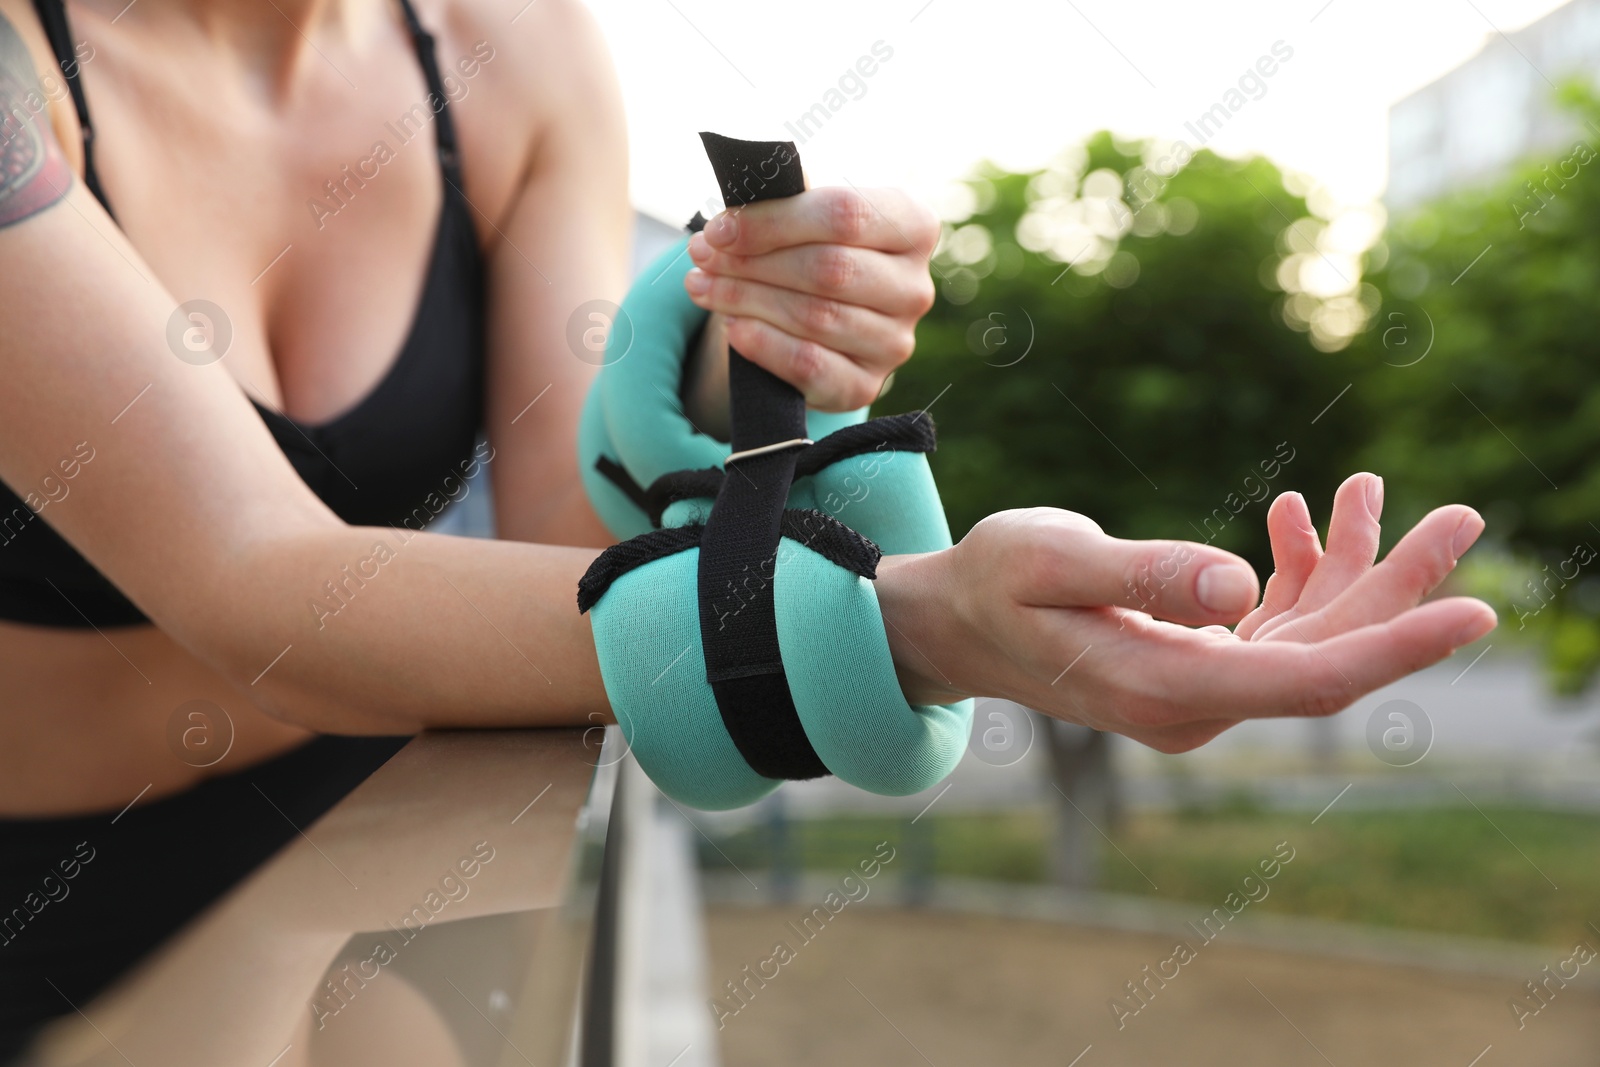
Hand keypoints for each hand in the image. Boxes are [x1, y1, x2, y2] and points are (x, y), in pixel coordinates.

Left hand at [683, 187, 938, 410]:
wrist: (821, 316)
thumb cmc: (813, 248)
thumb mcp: (806, 213)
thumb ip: (786, 196)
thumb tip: (746, 179)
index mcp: (912, 226)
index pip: (845, 214)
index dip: (774, 220)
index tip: (720, 229)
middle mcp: (915, 287)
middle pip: (828, 268)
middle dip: (753, 262)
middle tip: (701, 257)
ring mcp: (895, 342)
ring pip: (815, 317)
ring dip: (746, 300)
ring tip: (702, 286)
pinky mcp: (866, 385)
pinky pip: (811, 366)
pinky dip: (764, 345)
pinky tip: (731, 327)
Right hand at [875, 473, 1496, 752]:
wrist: (955, 624)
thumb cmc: (991, 583)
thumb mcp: (1051, 561)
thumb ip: (1143, 575)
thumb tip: (1239, 586)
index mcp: (1164, 689)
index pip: (1309, 679)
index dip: (1398, 646)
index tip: (1475, 610)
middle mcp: (1194, 706)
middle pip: (1329, 656)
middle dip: (1398, 587)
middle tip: (1465, 515)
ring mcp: (1199, 692)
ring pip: (1309, 639)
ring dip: (1351, 569)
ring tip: (1370, 489)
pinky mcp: (1197, 668)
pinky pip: (1272, 628)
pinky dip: (1297, 574)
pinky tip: (1297, 519)